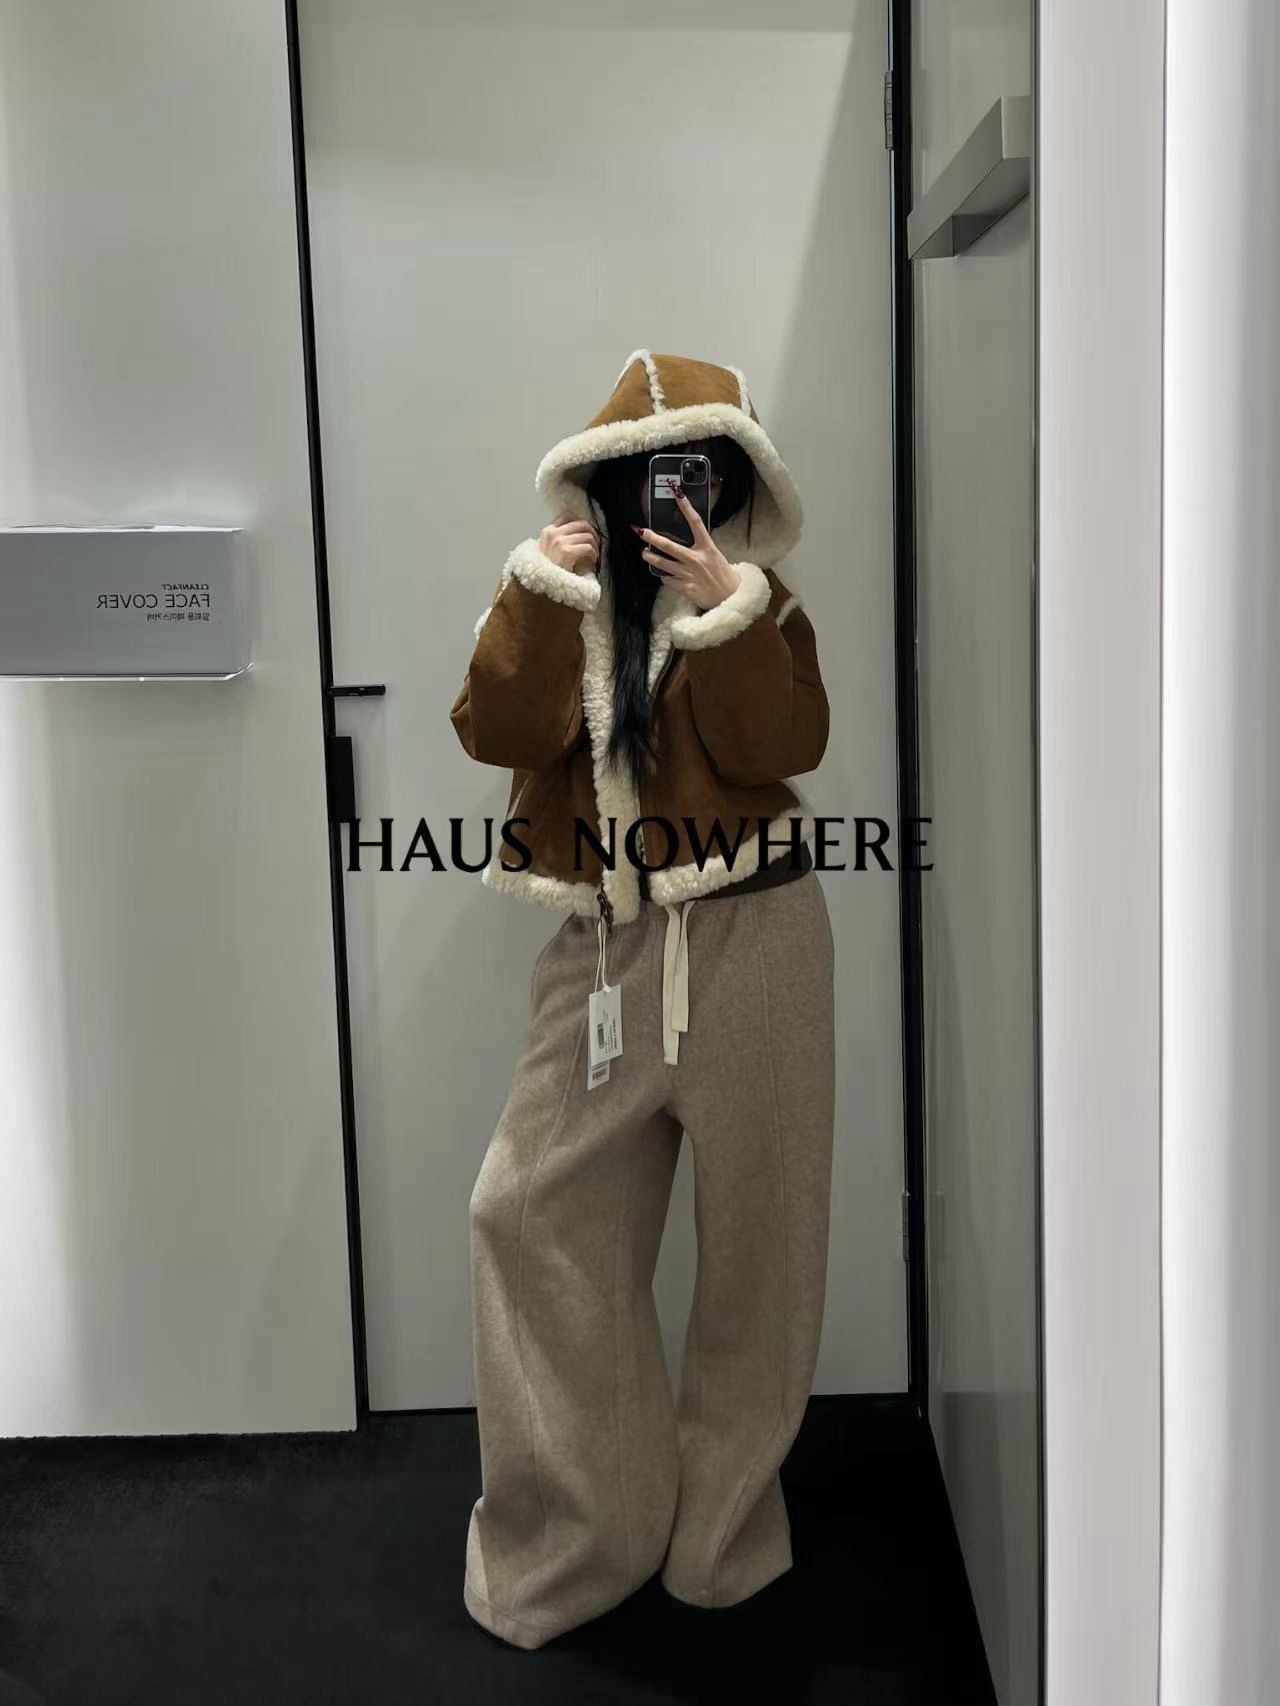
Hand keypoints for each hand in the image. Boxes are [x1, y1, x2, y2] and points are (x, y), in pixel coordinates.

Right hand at [540, 514, 600, 574]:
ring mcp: (559, 542)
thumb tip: (577, 533)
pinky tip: (593, 560)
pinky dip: (594, 554)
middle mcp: (553, 534)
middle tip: (596, 542)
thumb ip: (558, 539)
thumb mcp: (546, 550)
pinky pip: (588, 548)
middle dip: (592, 532)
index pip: (568, 516)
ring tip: (594, 554)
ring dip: (595, 545)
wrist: (541, 585)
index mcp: (547, 532)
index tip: (587, 532)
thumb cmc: (546, 571)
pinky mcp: (567, 552)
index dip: (581, 524)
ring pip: (588, 536)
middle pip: (581, 524)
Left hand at [632, 486, 740, 609]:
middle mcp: (696, 559)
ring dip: (650, 558)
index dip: (686, 507)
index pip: (696, 523)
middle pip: (669, 546)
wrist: (730, 597)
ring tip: (645, 553)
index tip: (677, 493)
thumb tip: (681, 543)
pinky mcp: (685, 588)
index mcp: (707, 548)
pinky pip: (668, 580)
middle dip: (652, 538)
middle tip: (641, 531)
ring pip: (663, 564)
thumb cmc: (722, 575)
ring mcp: (689, 574)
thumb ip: (699, 549)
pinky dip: (667, 578)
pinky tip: (670, 577)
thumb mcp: (714, 556)